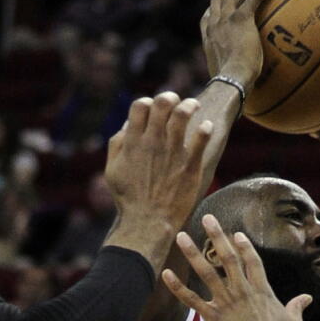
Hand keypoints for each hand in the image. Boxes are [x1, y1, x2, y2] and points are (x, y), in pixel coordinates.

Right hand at [104, 92, 213, 230]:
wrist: (147, 223)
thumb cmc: (128, 199)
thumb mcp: (113, 170)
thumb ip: (117, 145)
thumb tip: (126, 125)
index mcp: (133, 142)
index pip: (141, 105)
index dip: (148, 101)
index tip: (154, 108)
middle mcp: (152, 142)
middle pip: (163, 103)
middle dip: (170, 97)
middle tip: (177, 101)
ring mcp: (172, 152)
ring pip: (183, 114)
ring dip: (190, 105)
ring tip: (194, 106)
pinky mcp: (189, 165)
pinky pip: (201, 139)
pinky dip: (205, 128)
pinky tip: (206, 126)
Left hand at [161, 214, 307, 320]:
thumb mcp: (294, 320)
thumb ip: (297, 306)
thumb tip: (307, 298)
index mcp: (261, 289)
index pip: (251, 261)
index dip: (243, 246)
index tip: (235, 233)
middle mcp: (242, 290)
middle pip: (227, 256)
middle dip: (216, 235)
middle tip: (207, 218)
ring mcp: (226, 301)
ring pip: (206, 272)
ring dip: (193, 253)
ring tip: (181, 236)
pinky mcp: (213, 316)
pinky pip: (192, 299)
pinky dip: (178, 287)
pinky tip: (166, 274)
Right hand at [201, 0, 293, 87]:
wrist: (230, 82)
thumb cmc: (230, 88)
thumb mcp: (227, 80)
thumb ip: (232, 77)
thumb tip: (243, 90)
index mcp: (208, 39)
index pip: (207, 18)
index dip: (213, 7)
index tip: (220, 1)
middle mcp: (214, 25)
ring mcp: (225, 20)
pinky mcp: (241, 18)